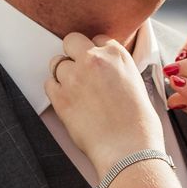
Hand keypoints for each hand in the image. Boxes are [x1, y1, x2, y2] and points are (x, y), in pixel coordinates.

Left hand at [44, 33, 165, 172]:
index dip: (95, 52)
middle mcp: (94, 59)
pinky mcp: (60, 96)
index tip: (96, 65)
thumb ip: (116, 70)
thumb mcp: (135, 84)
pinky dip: (56, 91)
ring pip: (57, 63)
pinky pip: (48, 84)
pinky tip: (70, 103)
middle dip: (74, 53)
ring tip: (77, 93)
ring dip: (64, 75)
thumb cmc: (138, 125)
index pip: (97, 39)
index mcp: (117, 54)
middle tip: (81, 72)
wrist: (128, 149)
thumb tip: (103, 72)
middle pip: (71, 41)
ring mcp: (75, 76)